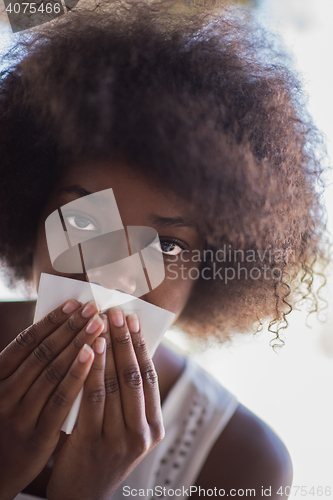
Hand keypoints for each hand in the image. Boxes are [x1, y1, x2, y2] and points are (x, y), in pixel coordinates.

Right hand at [0, 299, 105, 499]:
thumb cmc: (8, 420)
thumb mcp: (8, 389)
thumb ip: (29, 365)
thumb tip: (59, 328)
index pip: (26, 341)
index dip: (51, 320)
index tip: (74, 303)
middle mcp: (4, 393)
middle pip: (43, 353)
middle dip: (71, 328)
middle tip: (93, 308)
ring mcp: (19, 415)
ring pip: (53, 373)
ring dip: (79, 346)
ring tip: (99, 327)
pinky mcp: (36, 436)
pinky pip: (61, 401)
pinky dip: (78, 377)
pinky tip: (94, 359)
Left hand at [46, 308, 164, 499]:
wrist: (82, 496)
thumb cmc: (102, 452)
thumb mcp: (124, 428)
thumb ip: (128, 397)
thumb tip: (124, 348)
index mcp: (154, 428)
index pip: (150, 377)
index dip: (141, 346)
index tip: (133, 319)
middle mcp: (142, 435)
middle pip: (134, 377)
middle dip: (125, 341)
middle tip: (117, 313)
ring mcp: (118, 442)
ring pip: (113, 385)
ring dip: (107, 350)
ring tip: (100, 324)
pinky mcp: (92, 445)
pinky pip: (91, 399)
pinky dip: (90, 370)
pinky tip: (85, 350)